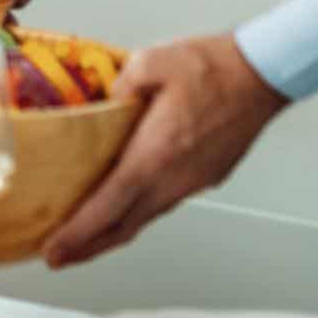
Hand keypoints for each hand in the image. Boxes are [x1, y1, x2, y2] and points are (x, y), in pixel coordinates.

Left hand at [41, 33, 287, 268]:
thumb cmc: (214, 66)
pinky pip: (165, 202)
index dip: (77, 234)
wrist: (264, 73)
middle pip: (124, 226)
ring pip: (146, 217)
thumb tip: (102, 101)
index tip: (53, 251)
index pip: (108, 207)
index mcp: (155, 154)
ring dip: (113, 231)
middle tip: (58, 257)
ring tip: (85, 235)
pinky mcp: (207, 176)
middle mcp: (174, 178)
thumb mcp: (151, 61)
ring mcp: (193, 181)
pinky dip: (138, 211)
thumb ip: (118, 85)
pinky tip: (126, 202)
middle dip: (87, 247)